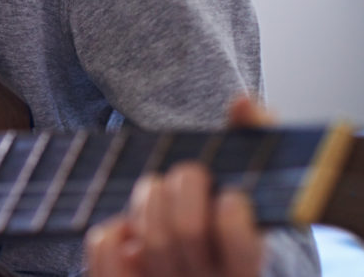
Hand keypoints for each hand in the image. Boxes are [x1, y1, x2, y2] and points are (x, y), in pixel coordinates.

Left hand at [84, 95, 272, 276]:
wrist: (204, 262)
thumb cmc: (233, 216)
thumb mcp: (256, 184)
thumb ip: (255, 139)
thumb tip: (241, 103)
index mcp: (250, 266)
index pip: (243, 250)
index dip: (233, 217)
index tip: (230, 196)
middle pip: (187, 233)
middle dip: (184, 187)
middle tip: (189, 175)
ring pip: (148, 241)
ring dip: (148, 200)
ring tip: (158, 192)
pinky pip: (107, 256)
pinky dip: (111, 232)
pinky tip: (127, 225)